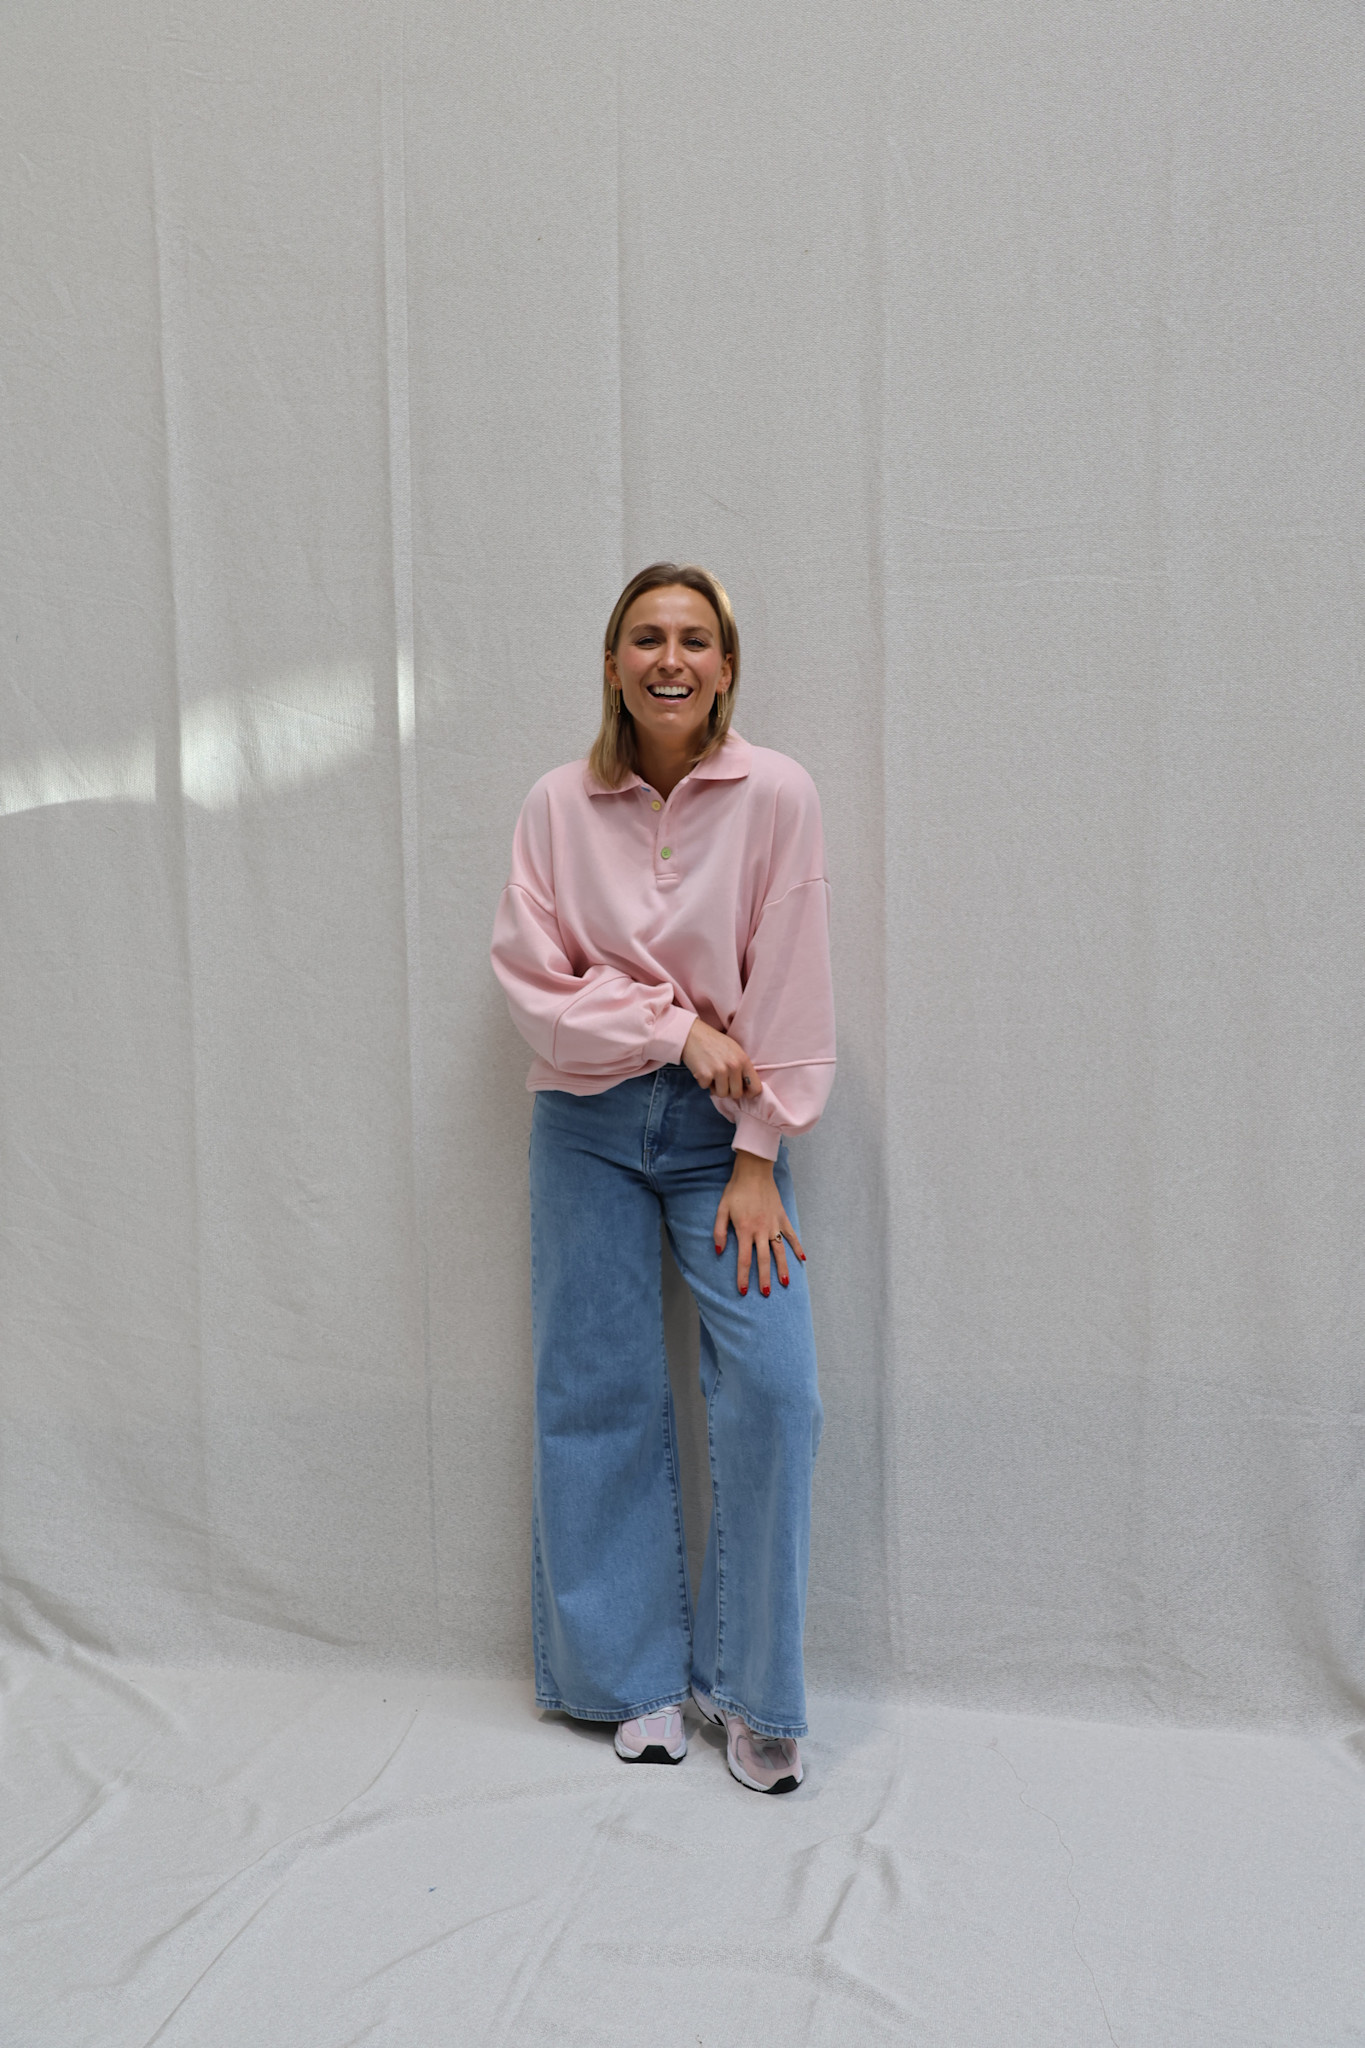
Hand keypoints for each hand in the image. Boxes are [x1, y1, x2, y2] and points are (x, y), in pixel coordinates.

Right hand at [681, 1018, 758, 1101]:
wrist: (692, 1034)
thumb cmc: (713, 1042)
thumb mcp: (734, 1050)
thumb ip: (742, 1067)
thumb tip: (746, 1086)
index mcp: (743, 1060)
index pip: (756, 1087)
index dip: (750, 1094)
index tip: (744, 1093)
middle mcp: (733, 1066)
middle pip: (736, 1094)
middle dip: (729, 1090)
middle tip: (722, 1081)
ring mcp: (719, 1071)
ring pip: (722, 1094)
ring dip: (715, 1087)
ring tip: (712, 1074)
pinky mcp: (705, 1075)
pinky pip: (706, 1088)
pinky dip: (703, 1081)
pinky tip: (702, 1070)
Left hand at [712, 1150, 806, 1297]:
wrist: (753, 1172)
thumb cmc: (736, 1190)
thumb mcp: (721, 1209)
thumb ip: (719, 1232)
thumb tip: (719, 1252)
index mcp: (745, 1230)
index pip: (744, 1259)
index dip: (743, 1276)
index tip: (743, 1290)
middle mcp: (761, 1231)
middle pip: (764, 1260)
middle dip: (764, 1278)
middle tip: (765, 1293)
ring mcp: (774, 1225)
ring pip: (780, 1251)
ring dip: (782, 1268)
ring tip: (785, 1283)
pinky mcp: (782, 1218)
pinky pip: (791, 1235)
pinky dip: (798, 1247)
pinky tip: (803, 1259)